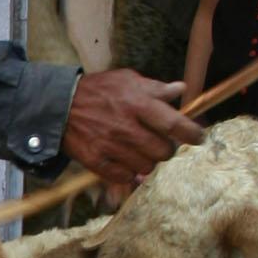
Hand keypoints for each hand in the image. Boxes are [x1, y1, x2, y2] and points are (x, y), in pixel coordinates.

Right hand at [63, 69, 204, 182]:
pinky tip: (125, 162)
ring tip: (140, 152)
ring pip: (146, 167)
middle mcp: (126, 126)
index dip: (191, 133)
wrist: (58, 105)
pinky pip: (124, 177)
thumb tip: (180, 89)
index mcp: (136, 103)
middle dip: (166, 149)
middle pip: (163, 151)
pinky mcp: (96, 161)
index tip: (199, 137)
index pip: (173, 123)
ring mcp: (110, 146)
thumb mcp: (126, 80)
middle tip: (160, 143)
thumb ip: (154, 87)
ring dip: (148, 162)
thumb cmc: (97, 91)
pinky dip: (129, 173)